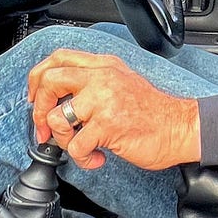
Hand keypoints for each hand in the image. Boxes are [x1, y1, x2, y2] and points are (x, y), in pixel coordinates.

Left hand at [28, 48, 201, 170]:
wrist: (181, 128)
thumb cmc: (154, 112)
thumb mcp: (123, 82)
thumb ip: (96, 81)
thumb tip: (62, 96)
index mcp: (104, 65)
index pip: (58, 58)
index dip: (38, 76)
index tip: (36, 96)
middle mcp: (102, 78)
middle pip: (50, 81)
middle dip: (39, 109)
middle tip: (45, 128)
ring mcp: (104, 101)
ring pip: (57, 117)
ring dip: (62, 139)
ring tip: (79, 145)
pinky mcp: (108, 126)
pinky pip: (75, 146)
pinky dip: (83, 159)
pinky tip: (97, 157)